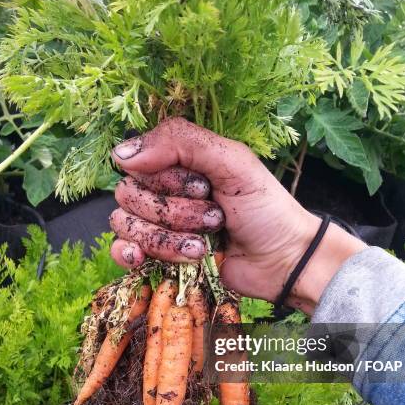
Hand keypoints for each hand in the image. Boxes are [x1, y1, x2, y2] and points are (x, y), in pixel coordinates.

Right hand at [110, 118, 364, 311]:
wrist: (283, 261)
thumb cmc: (266, 209)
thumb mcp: (233, 162)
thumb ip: (182, 143)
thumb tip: (121, 153)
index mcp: (180, 163)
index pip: (138, 163)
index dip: (167, 180)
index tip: (205, 189)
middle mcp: (165, 191)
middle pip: (130, 195)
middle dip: (174, 213)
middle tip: (214, 218)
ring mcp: (160, 226)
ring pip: (127, 225)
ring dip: (166, 238)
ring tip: (201, 246)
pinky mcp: (159, 257)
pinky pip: (121, 251)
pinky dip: (128, 254)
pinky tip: (142, 258)